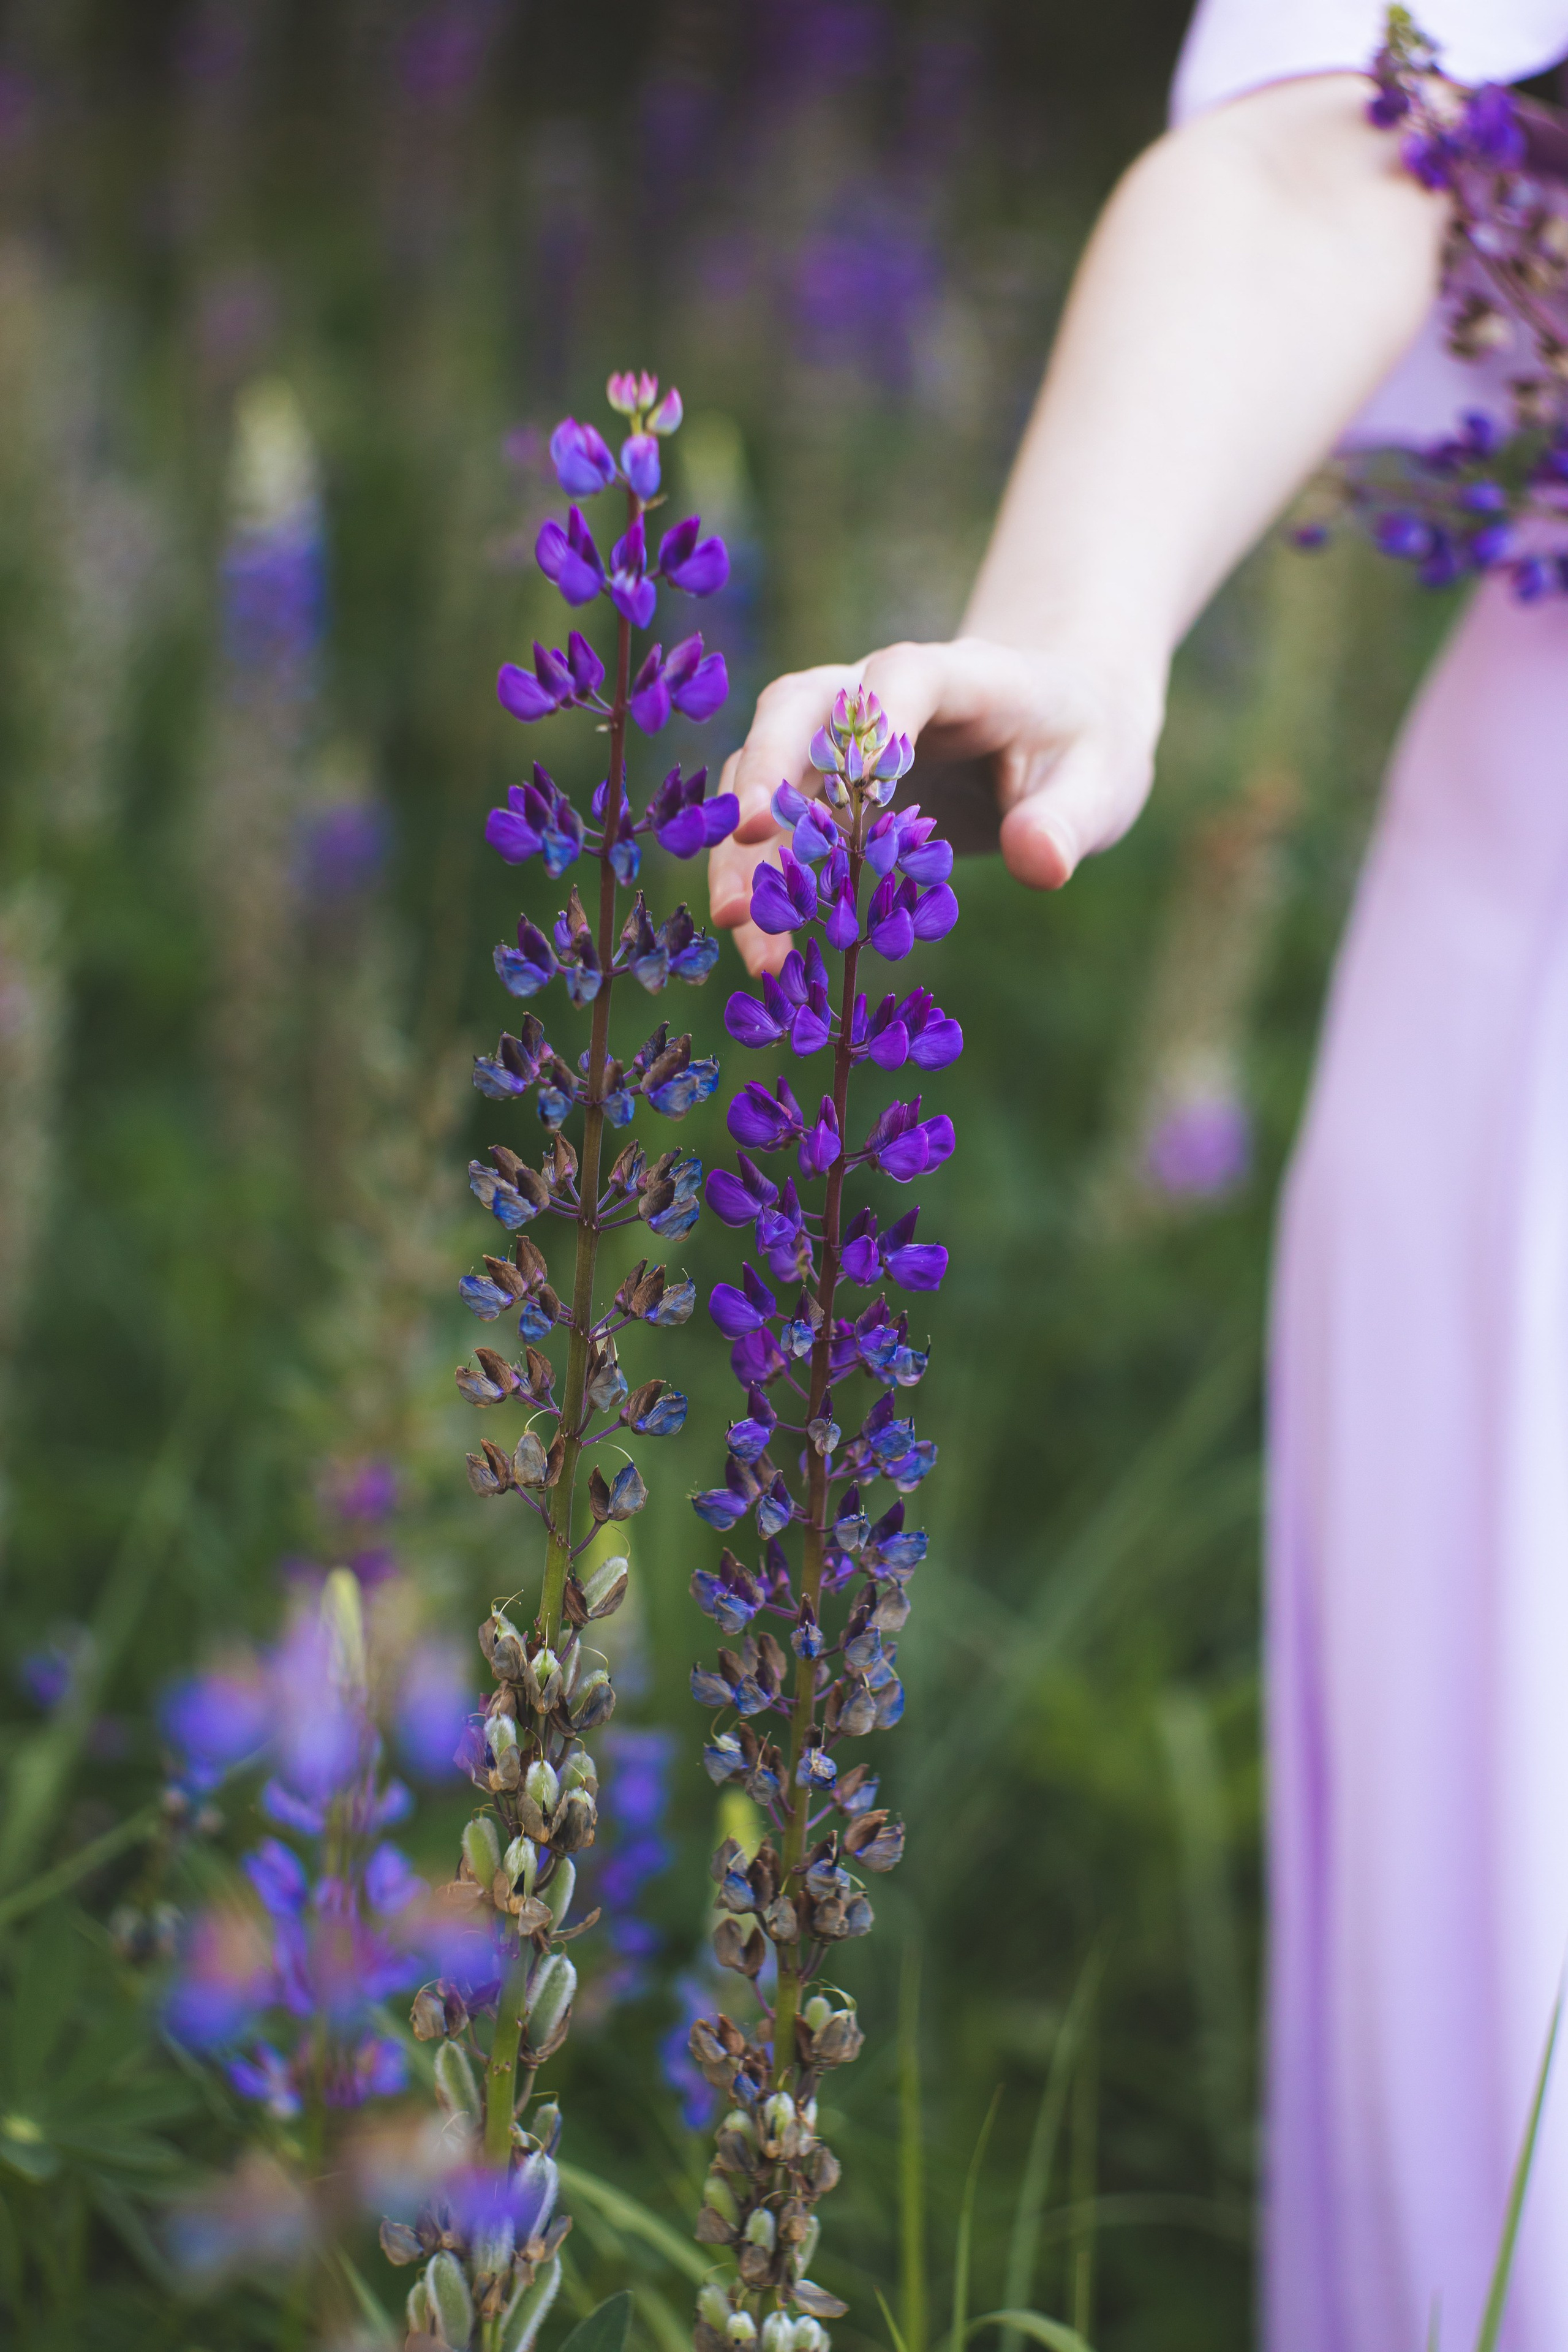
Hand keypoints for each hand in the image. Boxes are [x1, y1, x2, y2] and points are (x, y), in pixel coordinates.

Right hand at [705, 636, 1164, 973]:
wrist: (1052, 726)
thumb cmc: (1076, 751)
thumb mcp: (1099, 784)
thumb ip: (1067, 820)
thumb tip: (1039, 864)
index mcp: (960, 675)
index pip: (904, 676)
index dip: (872, 725)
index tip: (853, 790)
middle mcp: (878, 691)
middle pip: (797, 706)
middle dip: (766, 777)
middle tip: (752, 846)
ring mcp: (836, 733)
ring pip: (764, 765)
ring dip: (744, 846)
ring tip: (739, 930)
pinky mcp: (819, 780)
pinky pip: (769, 817)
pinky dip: (754, 873)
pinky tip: (760, 941)